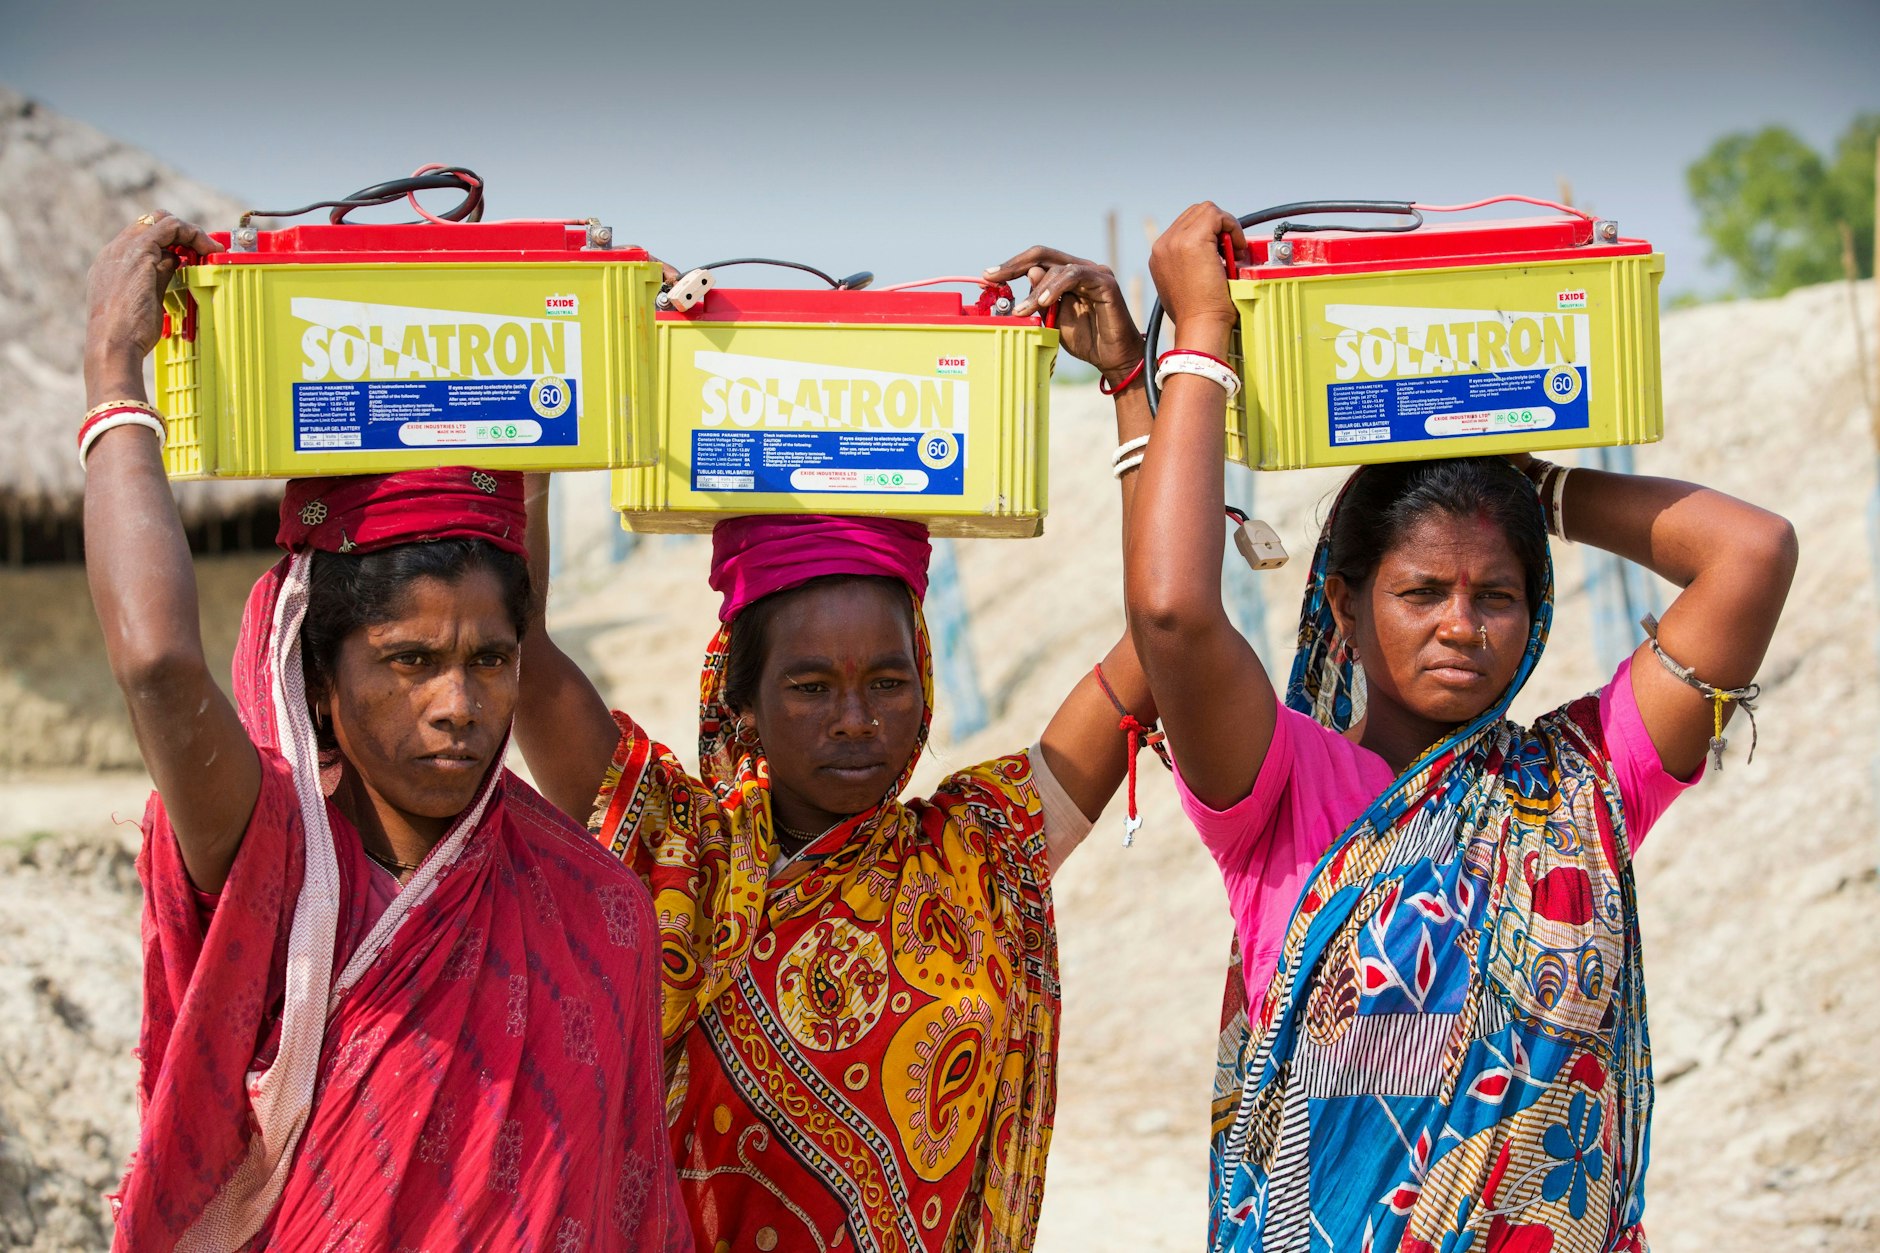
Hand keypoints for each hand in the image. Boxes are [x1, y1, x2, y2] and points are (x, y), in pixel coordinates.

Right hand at [84, 212, 218, 397]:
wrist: (112, 343)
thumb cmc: (129, 333)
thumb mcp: (147, 299)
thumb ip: (159, 277)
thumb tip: (176, 264)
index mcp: (112, 262)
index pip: (143, 237)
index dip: (171, 242)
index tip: (193, 255)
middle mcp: (115, 250)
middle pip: (151, 222)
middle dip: (181, 232)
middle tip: (205, 249)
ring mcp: (125, 249)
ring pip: (162, 220)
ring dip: (191, 232)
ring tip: (211, 249)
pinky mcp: (140, 253)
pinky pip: (170, 227)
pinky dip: (191, 233)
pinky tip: (207, 249)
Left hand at [983, 247, 1142, 383]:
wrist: (1112, 358)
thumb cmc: (1085, 340)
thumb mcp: (1051, 319)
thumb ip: (1039, 300)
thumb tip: (1028, 275)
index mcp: (1066, 276)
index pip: (1035, 261)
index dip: (1010, 267)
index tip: (987, 278)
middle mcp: (1080, 269)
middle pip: (1042, 254)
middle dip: (1014, 265)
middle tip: (992, 277)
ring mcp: (1094, 272)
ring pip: (1056, 267)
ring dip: (1035, 289)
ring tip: (1022, 309)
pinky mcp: (1105, 281)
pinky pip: (1075, 275)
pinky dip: (1056, 287)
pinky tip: (1043, 302)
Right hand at [1148, 202, 1245, 347]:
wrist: (1199, 327)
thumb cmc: (1197, 315)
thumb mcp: (1186, 285)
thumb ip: (1189, 264)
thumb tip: (1211, 253)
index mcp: (1160, 255)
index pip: (1187, 225)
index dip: (1210, 233)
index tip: (1223, 253)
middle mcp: (1163, 245)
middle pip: (1196, 213)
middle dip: (1218, 227)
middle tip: (1232, 251)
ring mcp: (1174, 241)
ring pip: (1206, 210)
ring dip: (1225, 226)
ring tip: (1233, 252)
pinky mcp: (1191, 241)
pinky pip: (1217, 216)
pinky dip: (1232, 228)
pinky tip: (1236, 250)